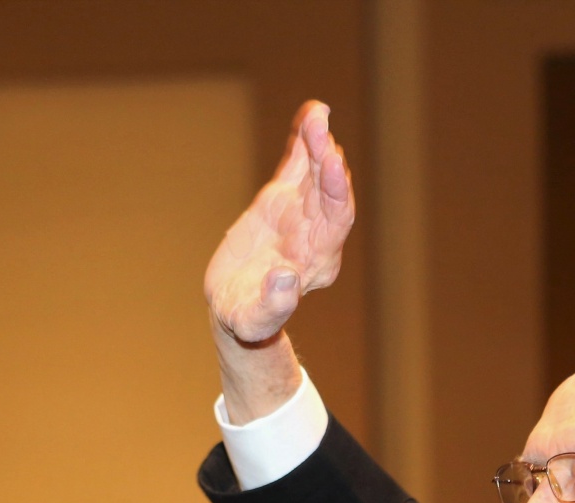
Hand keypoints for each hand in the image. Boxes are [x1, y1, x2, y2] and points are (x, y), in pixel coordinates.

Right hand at [205, 101, 354, 346]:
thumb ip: (272, 305)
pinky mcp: (282, 201)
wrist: (236, 307)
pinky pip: (297, 167)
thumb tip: (285, 280)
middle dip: (326, 157)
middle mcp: (316, 233)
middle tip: (319, 125)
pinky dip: (302, 142)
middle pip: (330, 191)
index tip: (333, 162)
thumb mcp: (254, 319)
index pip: (337, 221)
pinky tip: (309, 114)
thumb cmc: (247, 319)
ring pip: (316, 173)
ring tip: (316, 112)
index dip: (338, 191)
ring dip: (317, 142)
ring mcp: (301, 214)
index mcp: (317, 260)